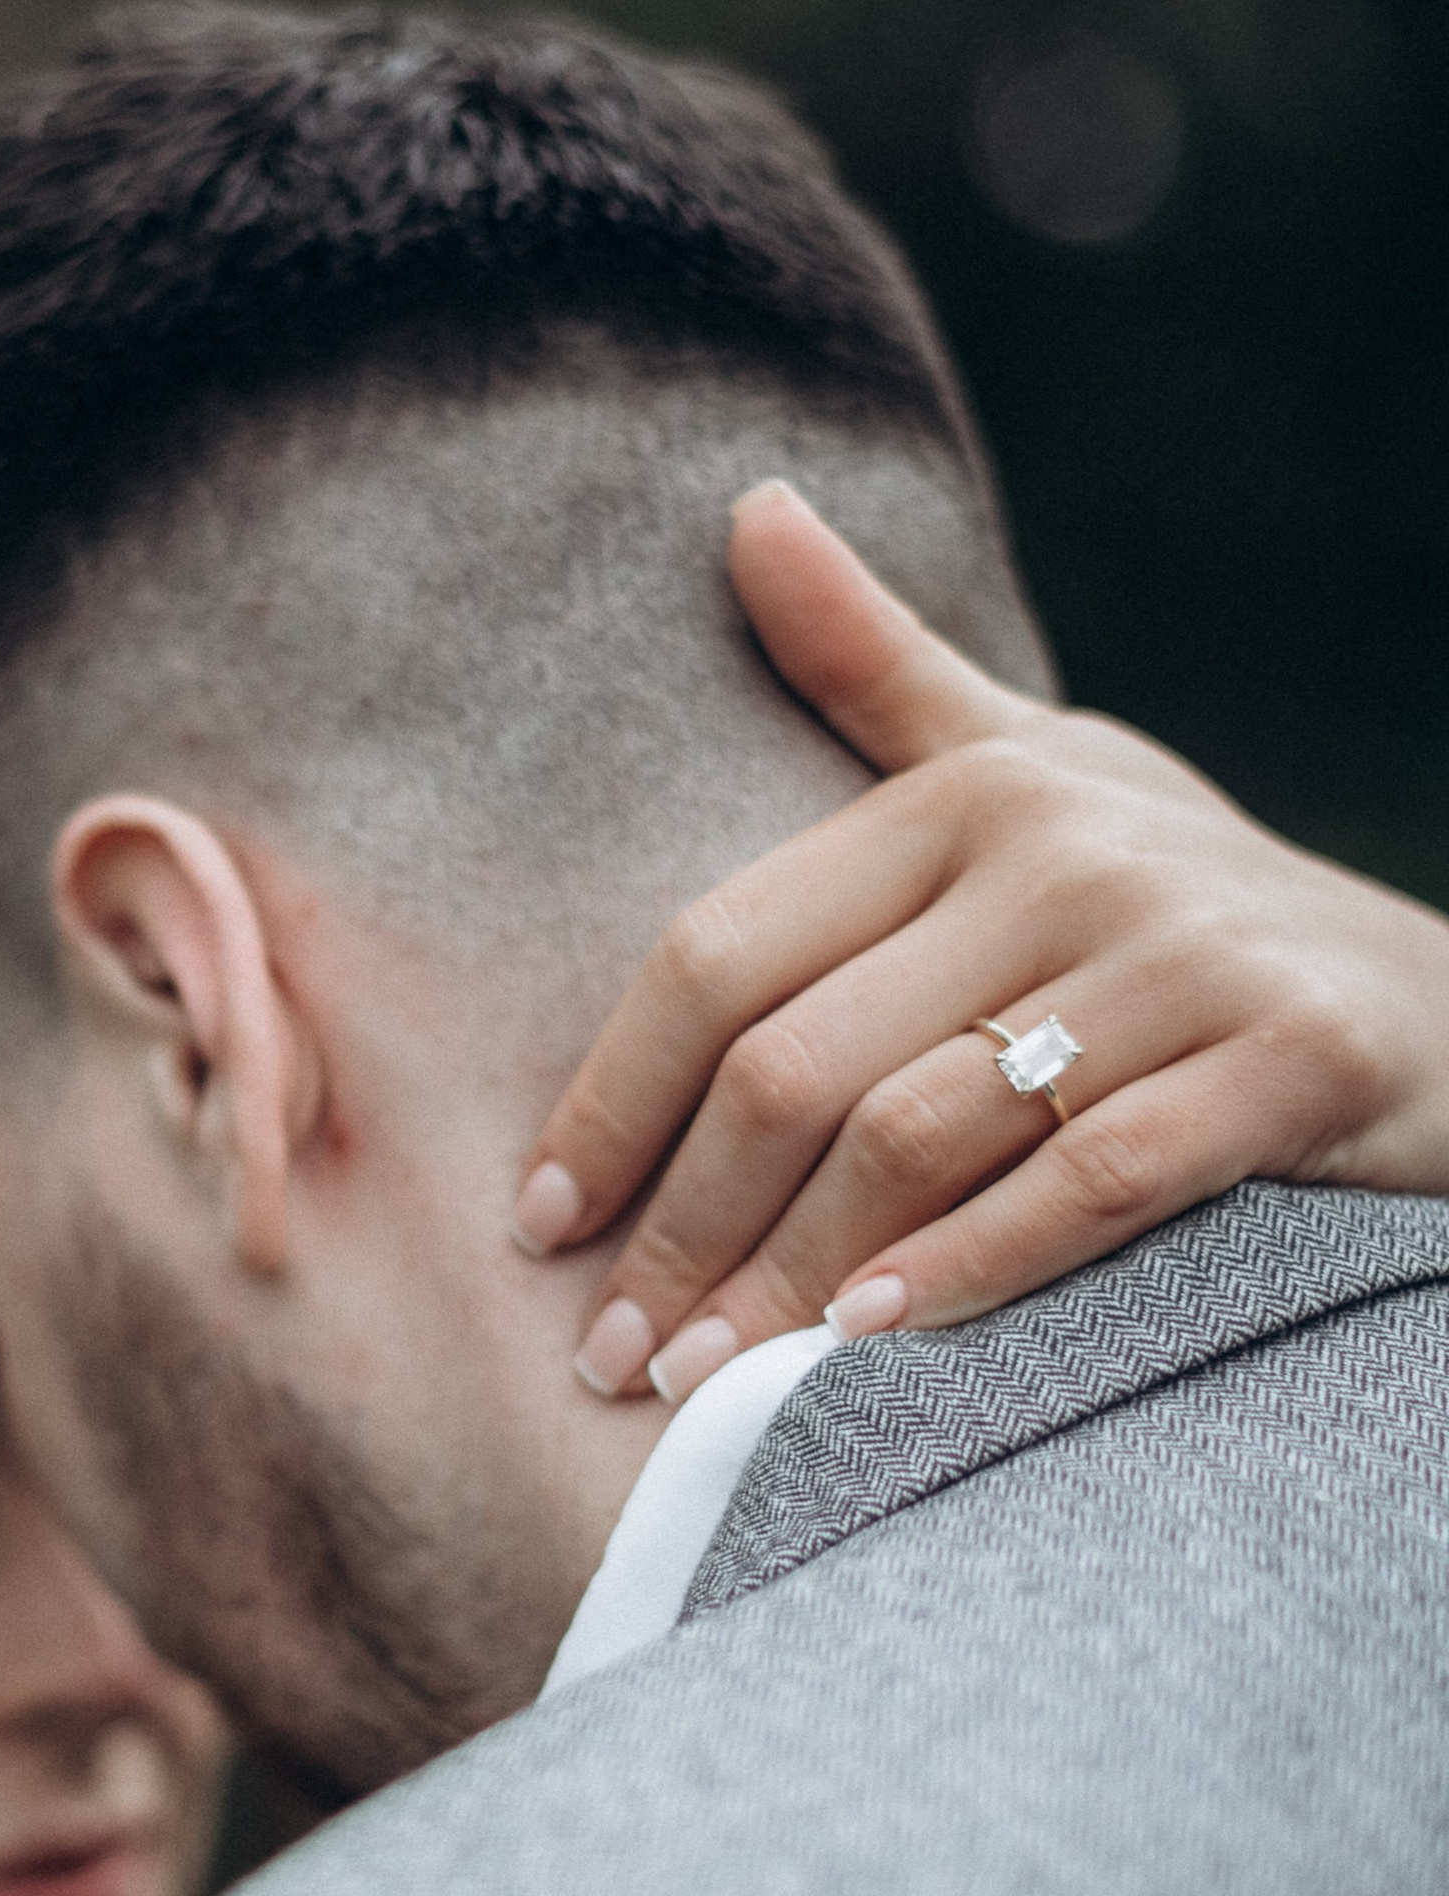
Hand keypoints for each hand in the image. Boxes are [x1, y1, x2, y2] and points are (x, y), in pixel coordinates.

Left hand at [515, 482, 1448, 1400]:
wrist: (1443, 1004)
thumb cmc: (1181, 906)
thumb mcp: (1033, 770)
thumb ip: (878, 671)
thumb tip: (745, 509)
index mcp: (968, 795)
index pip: (721, 956)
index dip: (611, 1098)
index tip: (537, 1220)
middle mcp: (1070, 854)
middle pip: (798, 1066)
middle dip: (683, 1230)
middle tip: (609, 1355)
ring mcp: (1187, 954)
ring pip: (922, 1134)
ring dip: (790, 1283)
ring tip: (701, 1386)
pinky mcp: (1293, 1057)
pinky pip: (1092, 1181)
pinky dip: (971, 1270)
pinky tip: (869, 1346)